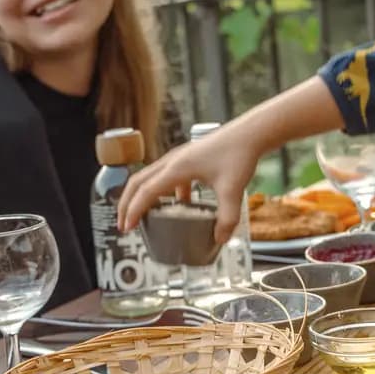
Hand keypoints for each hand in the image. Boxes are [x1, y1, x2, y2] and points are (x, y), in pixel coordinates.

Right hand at [119, 79, 343, 241]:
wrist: (249, 134)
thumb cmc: (238, 156)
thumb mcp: (233, 192)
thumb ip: (226, 219)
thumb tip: (219, 240)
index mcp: (176, 169)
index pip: (145, 192)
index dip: (133, 211)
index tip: (127, 228)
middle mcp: (172, 161)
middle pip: (138, 182)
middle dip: (127, 203)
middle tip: (125, 224)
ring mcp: (179, 158)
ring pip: (150, 177)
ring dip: (143, 196)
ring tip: (144, 216)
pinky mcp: (188, 158)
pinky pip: (167, 176)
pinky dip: (165, 191)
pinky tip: (181, 204)